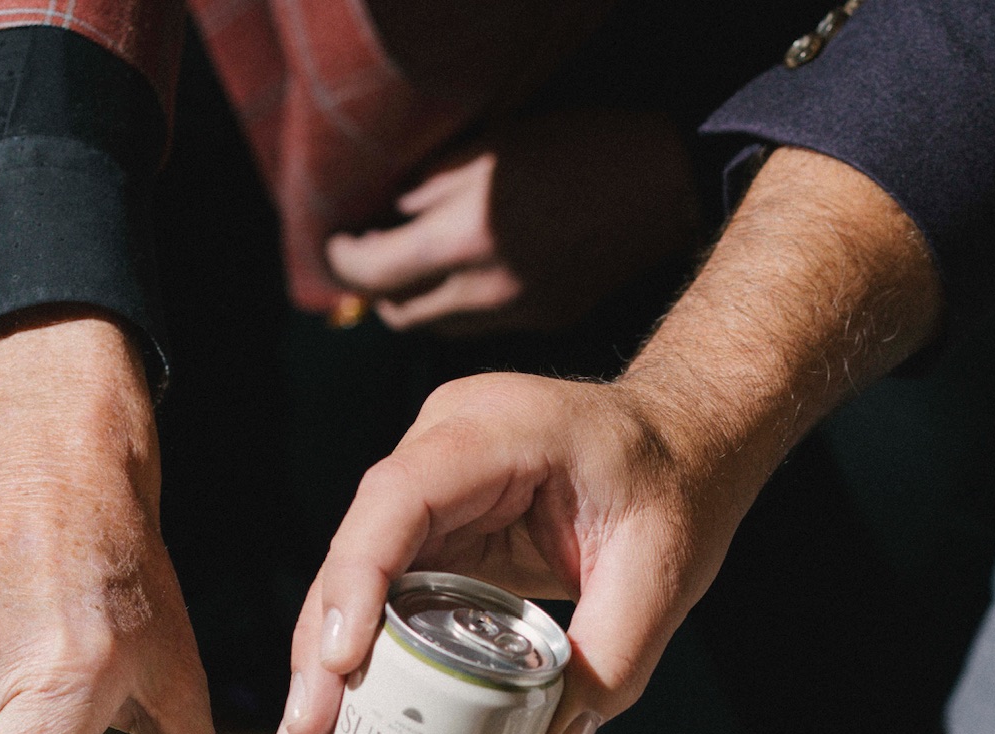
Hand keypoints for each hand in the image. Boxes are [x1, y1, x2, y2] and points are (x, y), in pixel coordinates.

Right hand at [280, 149, 943, 733]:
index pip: (399, 500)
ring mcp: (434, 488)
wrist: (685, 441)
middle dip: (324, 643)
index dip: (358, 579)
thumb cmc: (676, 482)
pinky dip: (364, 651)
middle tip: (310, 730)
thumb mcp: (662, 573)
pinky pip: (386, 590)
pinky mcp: (437, 529)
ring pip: (358, 573)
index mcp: (494, 431)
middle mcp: (444, 448)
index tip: (340, 659)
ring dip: (328, 657)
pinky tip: (344, 712)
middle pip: (358, 545)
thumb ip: (613, 660)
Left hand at [325, 109, 698, 335]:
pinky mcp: (541, 321)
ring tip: (407, 269)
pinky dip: (452, 308)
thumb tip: (383, 212)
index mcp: (467, 232)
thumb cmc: (574, 144)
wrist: (660, 183)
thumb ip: (428, 183)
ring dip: (411, 303)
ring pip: (434, 327)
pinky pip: (474, 327)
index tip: (334, 243)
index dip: (343, 261)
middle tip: (365, 257)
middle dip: (372, 289)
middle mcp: (487, 285)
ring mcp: (516, 311)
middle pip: (398, 312)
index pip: (374, 271)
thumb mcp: (491, 145)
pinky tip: (456, 278)